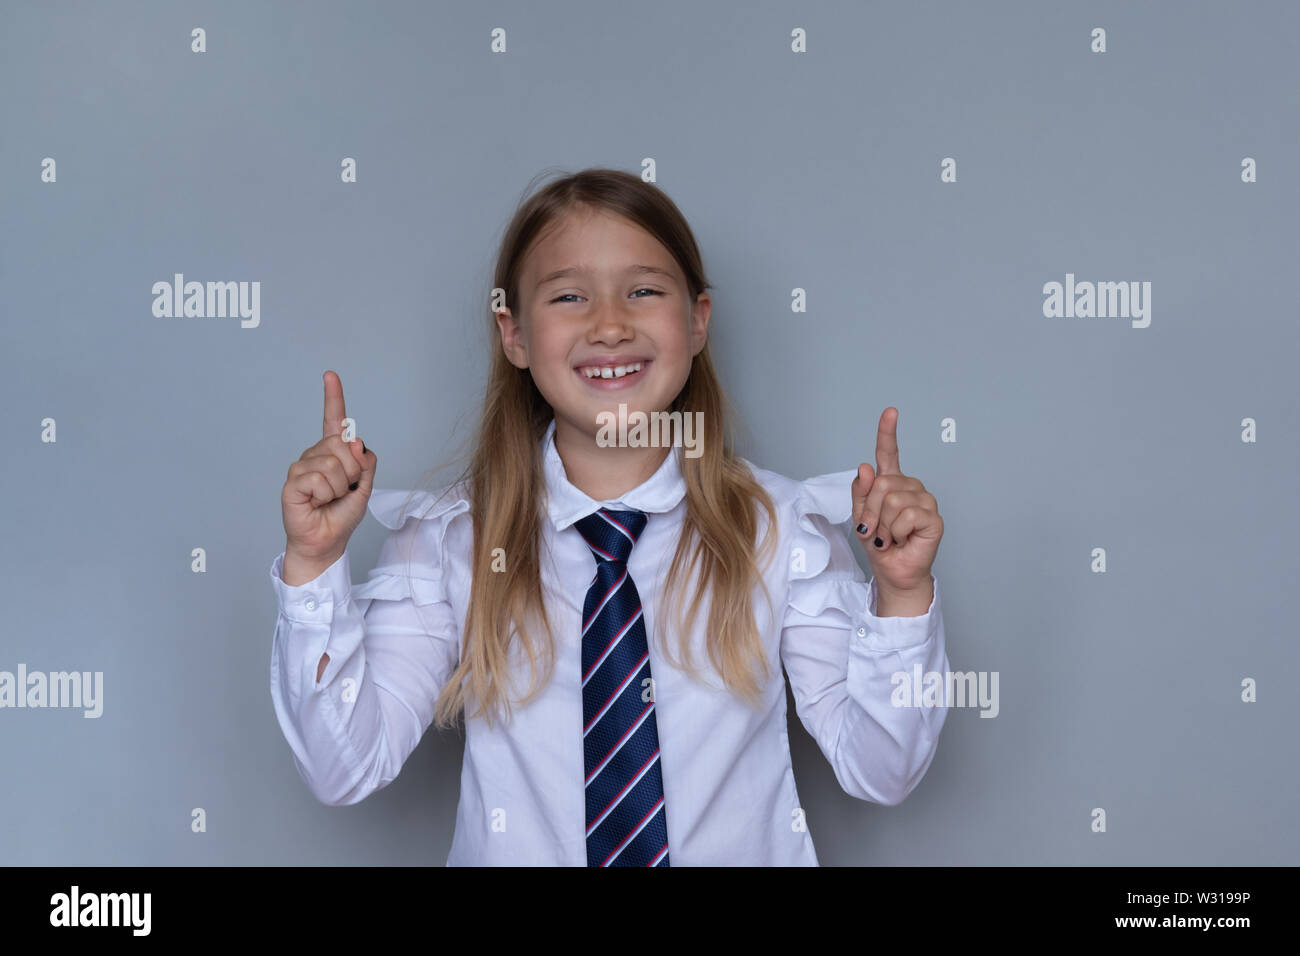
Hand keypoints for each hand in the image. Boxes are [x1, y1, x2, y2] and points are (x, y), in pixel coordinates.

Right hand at [280, 370, 376, 566]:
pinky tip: (317, 502)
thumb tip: (354, 440)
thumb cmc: (342, 514)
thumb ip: (365, 462)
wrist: (327, 541)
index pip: (333, 421)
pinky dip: (325, 495)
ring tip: (330, 498)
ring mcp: (302, 466)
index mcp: (333, 453)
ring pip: (333, 464)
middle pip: (342, 444)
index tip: (330, 375)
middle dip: (352, 471)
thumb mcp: (364, 486)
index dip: (333, 398)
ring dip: (339, 487)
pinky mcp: (293, 481)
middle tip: (344, 489)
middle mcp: (316, 454)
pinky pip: (318, 479)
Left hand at [851, 407, 942, 601]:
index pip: (889, 454)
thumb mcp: (861, 517)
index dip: (888, 432)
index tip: (890, 412)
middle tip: (874, 531)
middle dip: (871, 512)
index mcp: (892, 483)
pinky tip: (903, 539)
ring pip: (893, 501)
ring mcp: (924, 501)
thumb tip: (866, 467)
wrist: (893, 571)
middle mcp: (910, 487)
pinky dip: (897, 532)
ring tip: (890, 536)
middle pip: (882, 484)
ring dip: (884, 526)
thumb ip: (861, 492)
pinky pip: (907, 516)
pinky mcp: (933, 518)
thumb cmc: (879, 544)